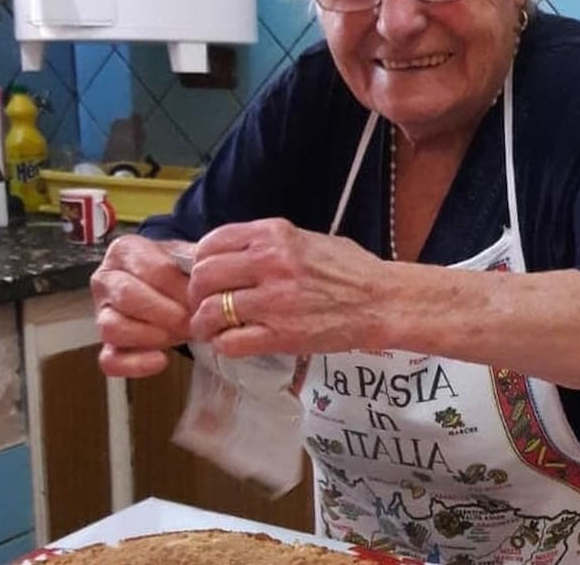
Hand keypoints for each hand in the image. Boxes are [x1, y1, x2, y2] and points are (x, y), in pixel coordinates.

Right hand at [90, 234, 193, 377]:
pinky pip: (109, 360)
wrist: (167, 287)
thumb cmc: (176, 270)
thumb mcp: (186, 255)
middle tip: (193, 321)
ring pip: (112, 328)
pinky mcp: (106, 344)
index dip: (180, 288)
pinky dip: (135, 365)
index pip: (152, 269)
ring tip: (179, 334)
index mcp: (124, 250)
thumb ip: (196, 259)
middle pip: (128, 297)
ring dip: (151, 335)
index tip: (201, 299)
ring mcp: (102, 313)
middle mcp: (105, 279)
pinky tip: (161, 360)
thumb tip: (210, 273)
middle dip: (167, 313)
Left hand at [186, 218, 388, 356]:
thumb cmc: (349, 270)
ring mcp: (274, 301)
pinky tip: (231, 342)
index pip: (211, 242)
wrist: (382, 301)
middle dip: (196, 293)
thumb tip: (229, 254)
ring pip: (210, 312)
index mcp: (274, 234)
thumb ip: (267, 244)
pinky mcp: (281, 335)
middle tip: (204, 303)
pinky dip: (222, 345)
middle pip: (203, 277)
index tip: (205, 274)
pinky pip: (230, 342)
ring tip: (212, 328)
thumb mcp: (306, 239)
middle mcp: (269, 262)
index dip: (199, 261)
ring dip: (204, 323)